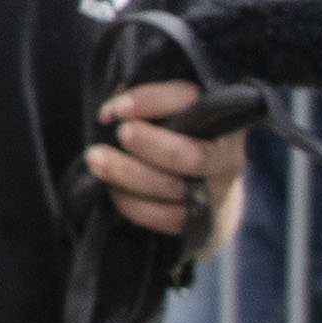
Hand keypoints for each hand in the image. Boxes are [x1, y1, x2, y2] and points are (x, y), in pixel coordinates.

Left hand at [89, 79, 243, 245]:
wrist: (205, 186)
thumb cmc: (173, 134)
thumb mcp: (164, 110)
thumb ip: (143, 104)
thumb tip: (113, 110)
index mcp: (217, 117)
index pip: (190, 100)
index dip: (151, 101)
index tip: (118, 109)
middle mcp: (225, 156)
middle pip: (192, 155)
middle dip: (148, 145)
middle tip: (118, 135)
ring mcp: (217, 192)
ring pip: (174, 188)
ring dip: (129, 174)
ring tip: (96, 160)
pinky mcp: (204, 222)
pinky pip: (167, 218)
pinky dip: (135, 205)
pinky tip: (112, 190)